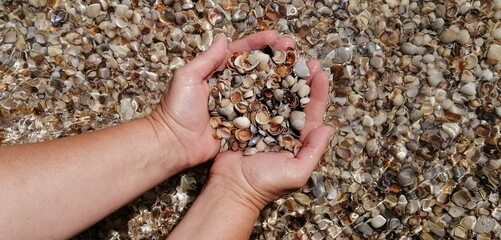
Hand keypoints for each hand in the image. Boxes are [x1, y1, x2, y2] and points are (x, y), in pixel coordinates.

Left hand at [146, 31, 295, 167]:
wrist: (173, 143)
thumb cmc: (176, 109)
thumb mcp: (187, 78)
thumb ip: (206, 60)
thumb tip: (222, 38)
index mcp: (217, 74)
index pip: (241, 54)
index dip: (258, 44)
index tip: (276, 37)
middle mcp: (230, 88)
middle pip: (257, 70)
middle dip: (276, 59)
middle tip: (293, 50)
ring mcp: (238, 107)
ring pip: (263, 90)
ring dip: (280, 80)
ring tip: (299, 71)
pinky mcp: (241, 125)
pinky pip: (261, 114)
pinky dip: (276, 107)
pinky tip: (293, 100)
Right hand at [208, 59, 332, 210]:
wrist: (232, 188)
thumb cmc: (266, 185)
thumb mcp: (297, 172)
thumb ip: (314, 151)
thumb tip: (329, 128)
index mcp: (297, 139)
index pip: (311, 112)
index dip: (318, 93)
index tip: (321, 74)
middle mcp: (282, 128)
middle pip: (294, 98)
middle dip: (301, 78)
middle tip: (305, 59)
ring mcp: (262, 123)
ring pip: (274, 95)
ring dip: (281, 77)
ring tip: (285, 58)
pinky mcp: (244, 120)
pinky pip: (253, 99)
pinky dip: (257, 84)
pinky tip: (261, 69)